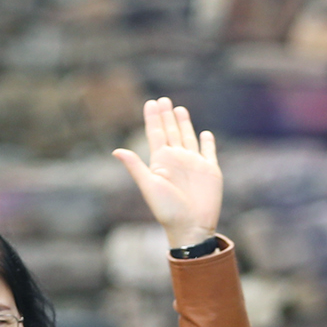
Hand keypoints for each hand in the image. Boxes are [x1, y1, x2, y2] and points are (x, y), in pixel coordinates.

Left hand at [112, 98, 221, 248]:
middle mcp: (177, 160)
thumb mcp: (149, 186)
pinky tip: (204, 133)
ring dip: (183, 123)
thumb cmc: (167, 210)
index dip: (153, 119)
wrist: (191, 226)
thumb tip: (116, 151)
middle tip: (163, 100)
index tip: (150, 102)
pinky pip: (209, 152)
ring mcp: (194, 164)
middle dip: (166, 116)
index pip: (156, 134)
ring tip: (178, 108)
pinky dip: (207, 142)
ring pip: (188, 137)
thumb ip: (135, 167)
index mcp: (161, 162)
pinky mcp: (210, 170)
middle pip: (171, 132)